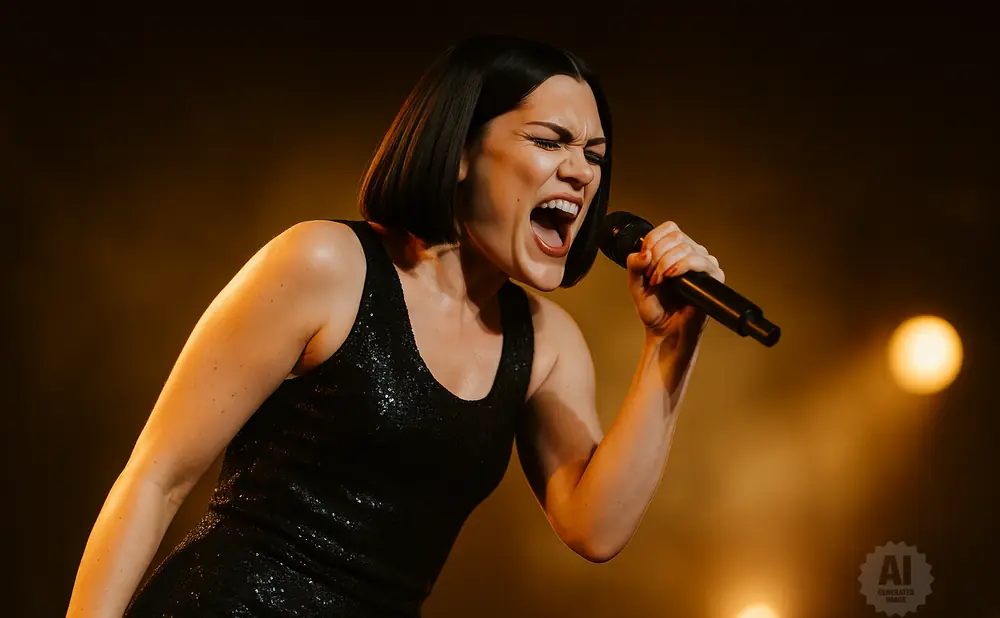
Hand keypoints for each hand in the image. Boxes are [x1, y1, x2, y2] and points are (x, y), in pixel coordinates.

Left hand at [625, 220, 724, 337]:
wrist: (665, 332)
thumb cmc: (655, 309)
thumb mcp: (636, 284)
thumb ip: (634, 266)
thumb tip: (643, 252)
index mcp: (675, 250)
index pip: (668, 229)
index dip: (653, 241)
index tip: (644, 261)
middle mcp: (692, 253)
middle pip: (675, 237)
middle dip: (657, 255)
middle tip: (650, 277)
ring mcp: (704, 264)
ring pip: (685, 247)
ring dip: (665, 263)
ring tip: (658, 282)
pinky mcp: (713, 277)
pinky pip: (700, 260)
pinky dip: (680, 266)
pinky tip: (670, 277)